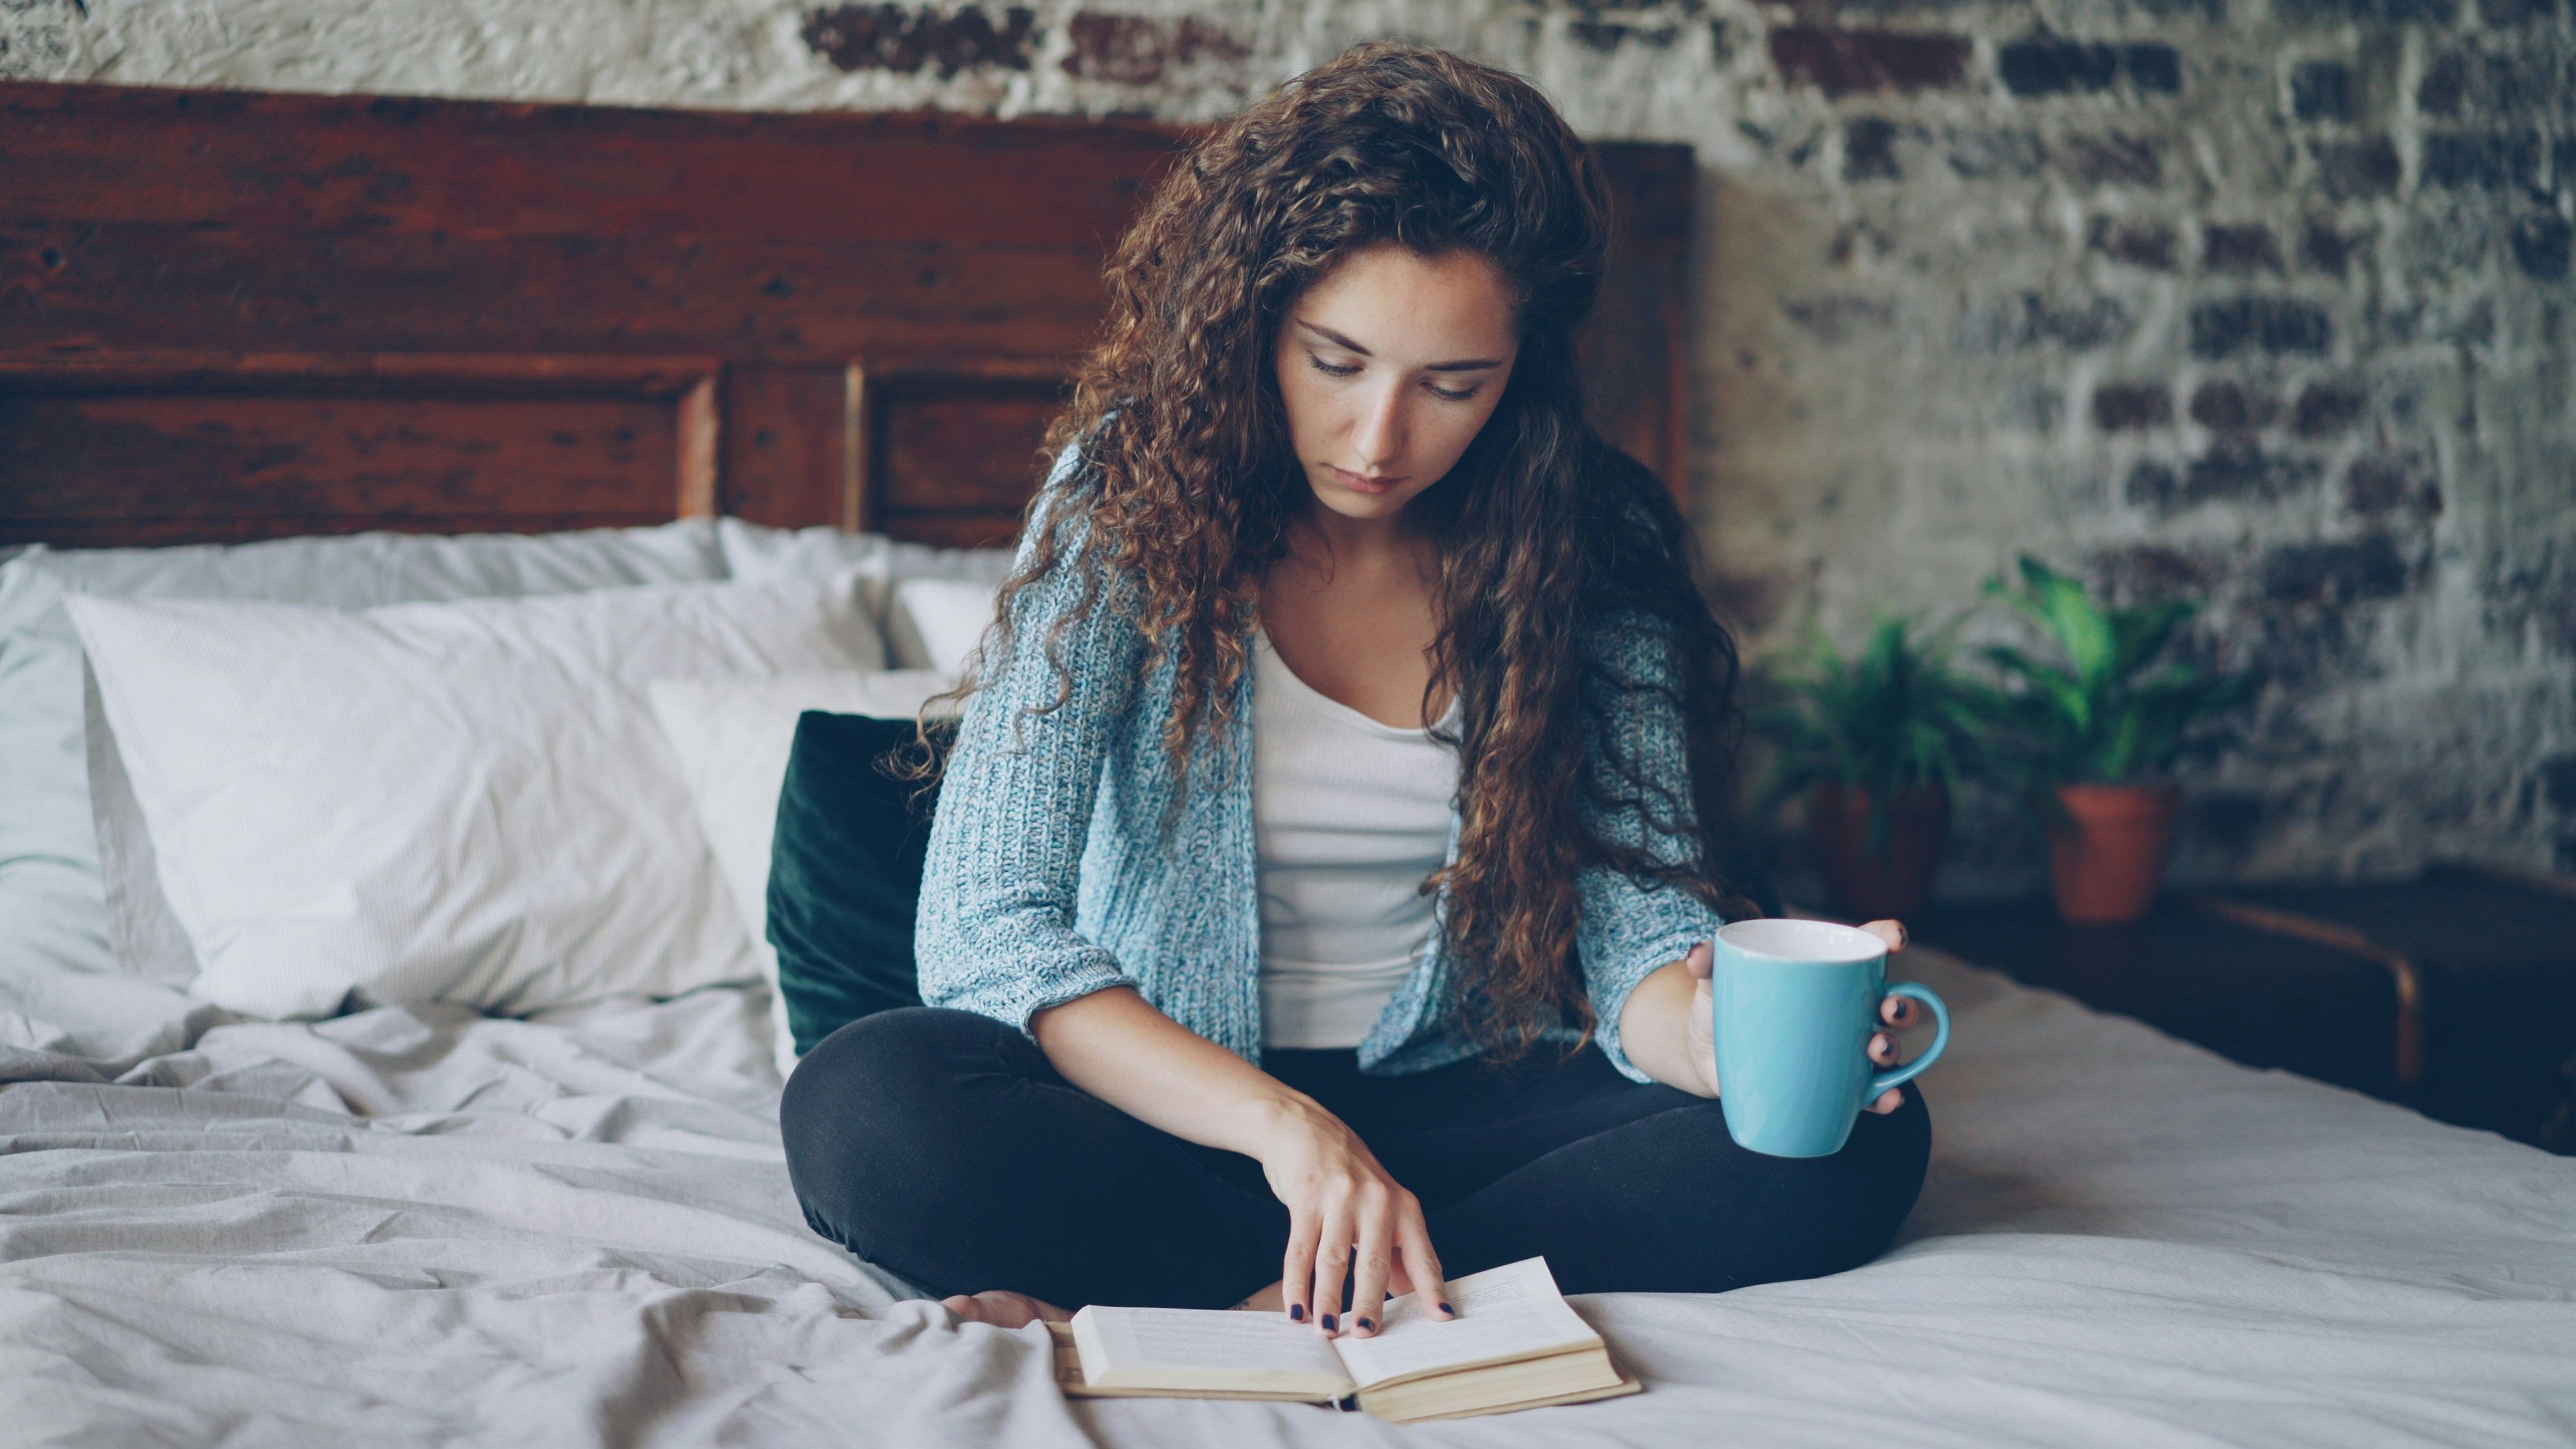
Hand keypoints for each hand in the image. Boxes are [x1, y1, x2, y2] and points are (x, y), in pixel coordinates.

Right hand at [1254, 1095, 1453, 1338]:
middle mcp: (1376, 1200)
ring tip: (1327, 1330)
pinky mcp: (1306, 1196)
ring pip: (1334, 1259)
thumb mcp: (1380, 1206)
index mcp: (1404, 1206)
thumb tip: (1409, 1295)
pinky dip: (1297, 1284)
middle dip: (1370, 1303)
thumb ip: (1394, 1249)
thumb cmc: (1347, 1176)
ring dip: (1329, 1300)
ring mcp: (1340, 1197)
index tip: (1443, 1317)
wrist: (1303, 1128)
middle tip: (1367, 1336)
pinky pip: (1301, 1249)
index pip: (1422, 1255)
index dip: (1432, 1288)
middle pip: (1374, 1262)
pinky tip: (1297, 1308)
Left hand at [1682, 917, 1922, 1114]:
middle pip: (1886, 1001)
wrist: (1708, 1056)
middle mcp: (1843, 1008)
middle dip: (1900, 1005)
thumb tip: (1697, 954)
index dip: (1887, 937)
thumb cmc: (1720, 1007)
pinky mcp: (1834, 1084)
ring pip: (1883, 1046)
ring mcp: (1842, 1048)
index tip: (1895, 937)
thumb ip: (1707, 965)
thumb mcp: (1714, 984)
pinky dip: (1884, 1097)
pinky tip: (1887, 1100)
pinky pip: (1868, 1092)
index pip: (1863, 947)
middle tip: (1889, 1009)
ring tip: (1878, 1050)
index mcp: (1822, 971)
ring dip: (1891, 1049)